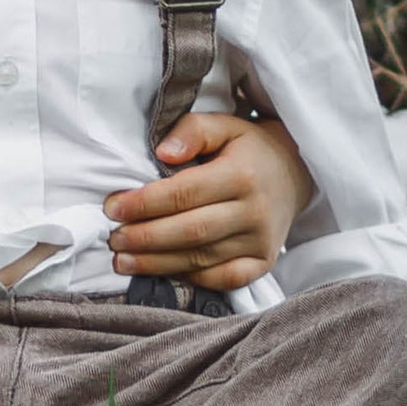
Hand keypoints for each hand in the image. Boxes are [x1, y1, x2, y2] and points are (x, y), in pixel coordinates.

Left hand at [102, 113, 310, 292]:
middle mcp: (254, 212)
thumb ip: (192, 131)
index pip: (183, 194)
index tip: (112, 207)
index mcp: (241, 174)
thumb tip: (163, 153)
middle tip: (113, 239)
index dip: (143, 204)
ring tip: (123, 260)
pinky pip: (223, 279)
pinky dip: (191, 280)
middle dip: (144, 238)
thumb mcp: (223, 125)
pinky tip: (162, 272)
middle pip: (190, 231)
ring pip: (201, 259)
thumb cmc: (247, 148)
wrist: (294, 173)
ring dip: (157, 263)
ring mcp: (261, 242)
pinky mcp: (263, 262)